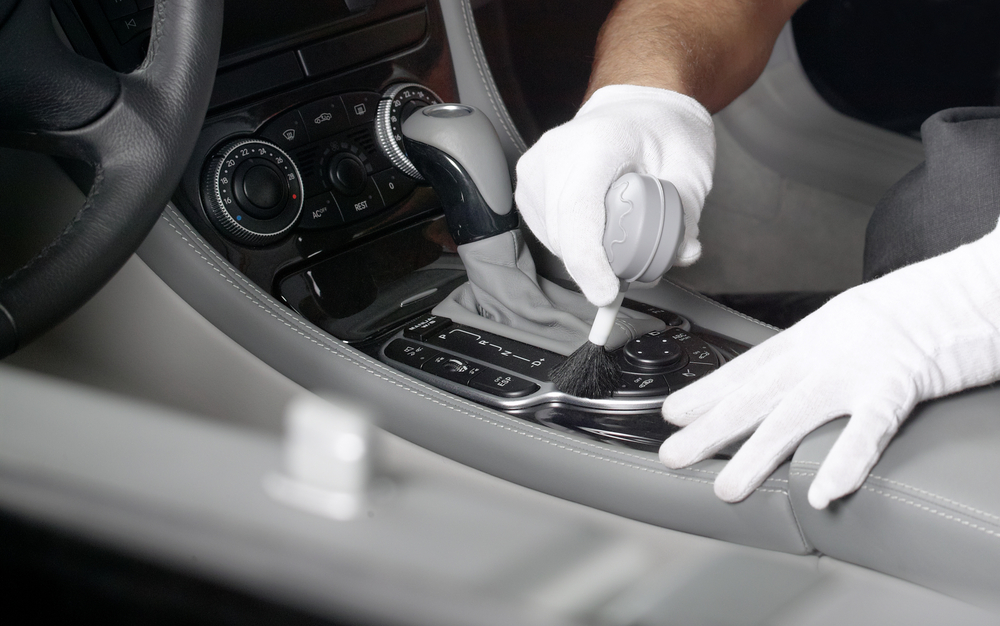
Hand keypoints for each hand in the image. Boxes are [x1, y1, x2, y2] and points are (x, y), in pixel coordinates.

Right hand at [514, 85, 713, 306]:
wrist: (635, 106)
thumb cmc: (660, 128)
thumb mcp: (690, 163)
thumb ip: (686, 210)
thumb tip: (682, 252)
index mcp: (596, 143)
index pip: (578, 211)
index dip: (589, 260)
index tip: (606, 291)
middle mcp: (555, 154)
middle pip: (564, 233)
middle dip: (600, 264)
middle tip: (638, 266)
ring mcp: (535, 170)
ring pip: (554, 239)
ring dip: (588, 253)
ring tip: (621, 231)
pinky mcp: (528, 186)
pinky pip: (548, 233)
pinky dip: (575, 242)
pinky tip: (600, 225)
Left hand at [659, 224, 999, 507]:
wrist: (979, 283)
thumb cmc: (925, 306)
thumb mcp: (857, 324)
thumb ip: (824, 355)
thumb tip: (795, 385)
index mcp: (815, 332)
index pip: (749, 366)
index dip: (708, 392)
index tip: (674, 413)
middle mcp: (826, 347)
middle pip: (757, 391)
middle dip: (711, 426)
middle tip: (672, 454)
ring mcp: (861, 364)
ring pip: (796, 413)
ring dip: (757, 454)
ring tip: (727, 486)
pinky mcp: (903, 381)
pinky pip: (869, 426)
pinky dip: (846, 458)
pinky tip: (823, 489)